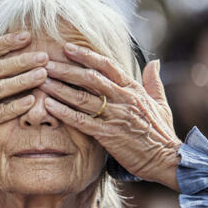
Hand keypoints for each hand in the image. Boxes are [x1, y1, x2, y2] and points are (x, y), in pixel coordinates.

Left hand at [39, 43, 181, 189]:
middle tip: (44, 62)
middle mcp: (123, 99)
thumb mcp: (160, 103)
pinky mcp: (108, 134)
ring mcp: (115, 116)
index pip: (107, 66)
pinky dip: (63, 112)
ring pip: (82, 97)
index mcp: (133, 89)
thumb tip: (154, 62)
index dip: (86, 55)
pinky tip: (48, 105)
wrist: (167, 159)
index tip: (67, 48)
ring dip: (59, 88)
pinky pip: (81, 121)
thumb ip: (153, 81)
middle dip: (65, 69)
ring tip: (40, 80)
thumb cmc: (161, 132)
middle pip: (89, 78)